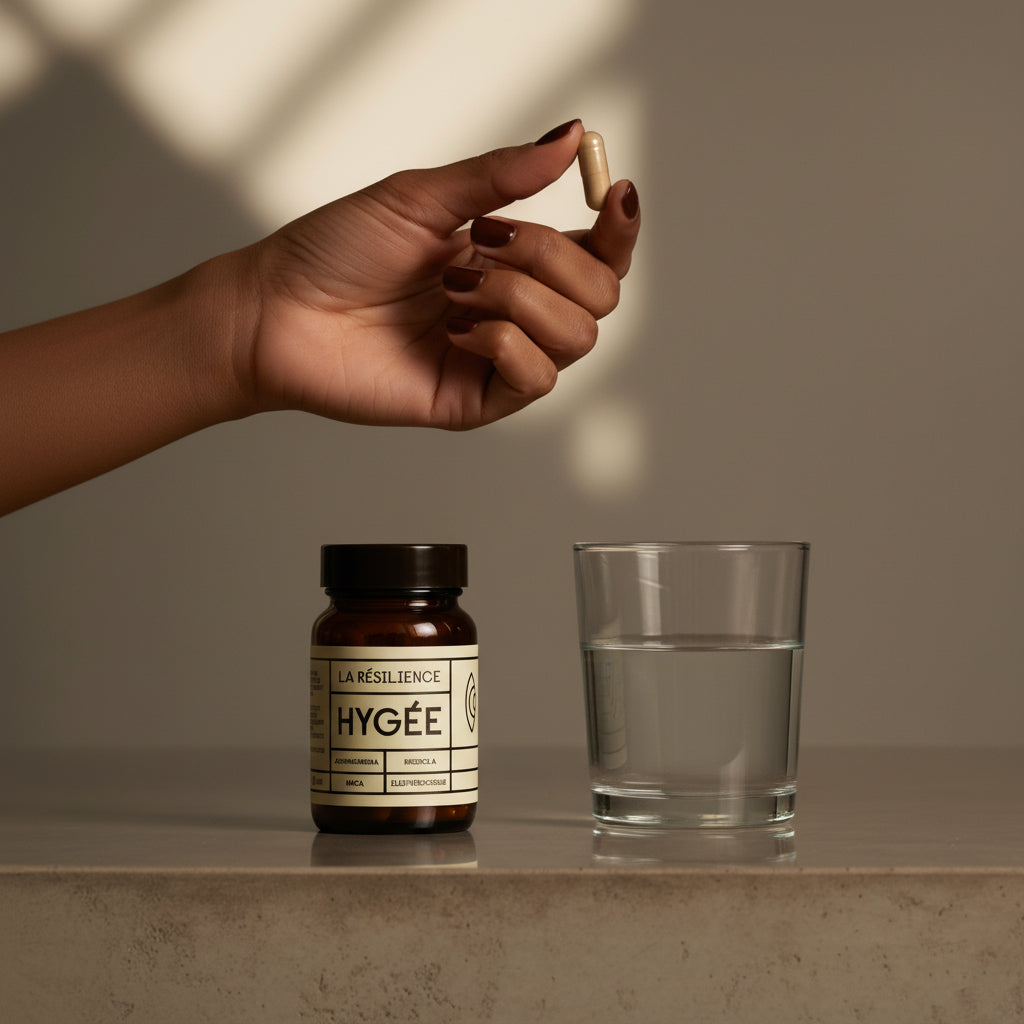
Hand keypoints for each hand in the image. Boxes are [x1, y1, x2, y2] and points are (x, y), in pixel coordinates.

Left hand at [241, 119, 640, 428]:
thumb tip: (571, 137)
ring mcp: (497, 358)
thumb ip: (501, 175)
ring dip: (521, 297)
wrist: (279, 310)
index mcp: (509, 260)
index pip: (596, 254)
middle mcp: (513, 310)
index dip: (619, 230)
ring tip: (455, 288)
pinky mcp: (476, 400)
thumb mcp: (422, 198)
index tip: (614, 192)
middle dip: (552, 258)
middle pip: (601, 295)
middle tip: (484, 244)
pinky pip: (535, 379)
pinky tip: (457, 329)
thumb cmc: (337, 251)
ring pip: (577, 336)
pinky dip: (505, 343)